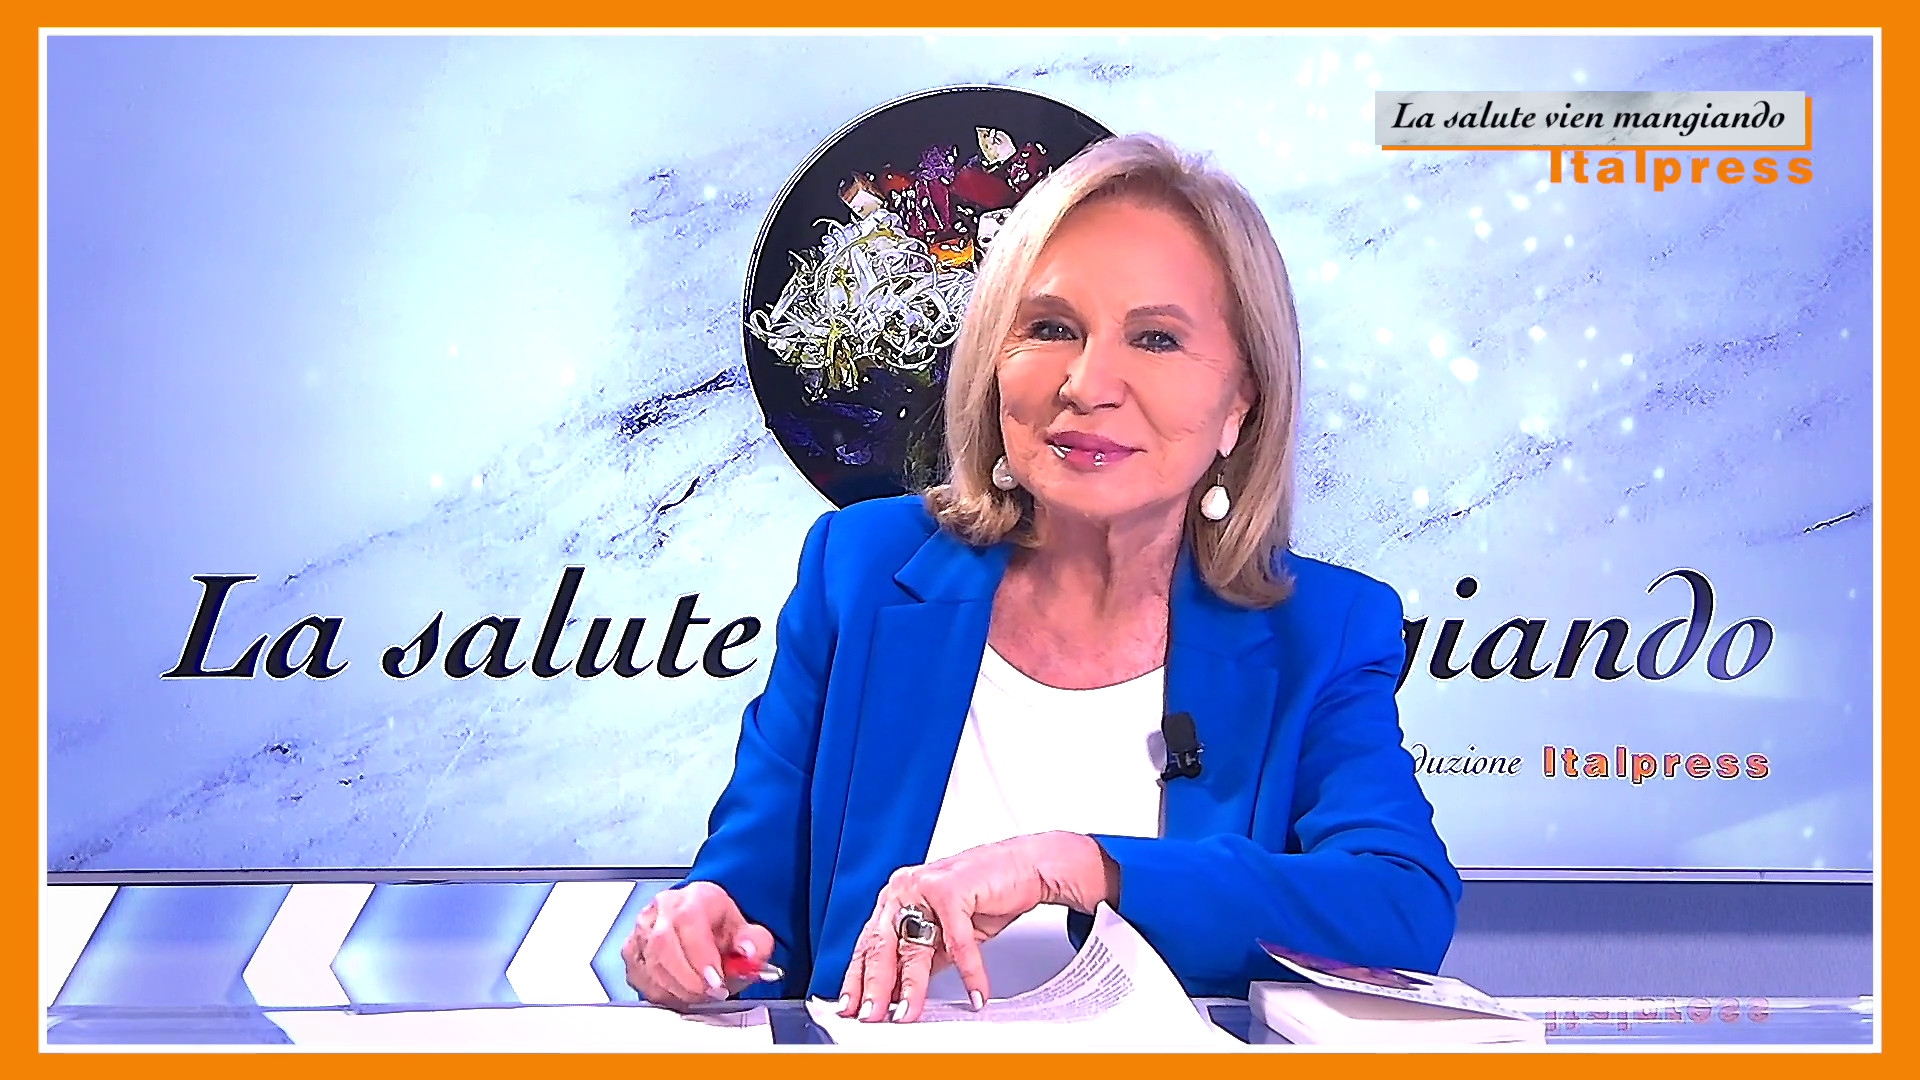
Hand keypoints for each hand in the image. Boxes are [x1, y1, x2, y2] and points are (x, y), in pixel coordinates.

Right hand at [622, 880, 775, 1008]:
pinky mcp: (631, 952)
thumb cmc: (720, 928)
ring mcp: (642, 930)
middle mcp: (662, 909)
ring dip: (678, 990)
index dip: (700, 956)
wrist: (703, 927)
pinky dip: (663, 994)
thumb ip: (755, 943)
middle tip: (712, 993)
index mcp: (694, 896)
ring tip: (701, 994)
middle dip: (689, 980)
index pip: (688, 920)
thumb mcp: (748, 932)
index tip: (716, 981)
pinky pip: (641, 980)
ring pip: (650, 967)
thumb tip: (749, 952)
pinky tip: (682, 993)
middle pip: (663, 946)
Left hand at [836, 831, 1117, 1023]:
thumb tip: (902, 992)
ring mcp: (925, 886)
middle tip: (871, 1016)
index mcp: (898, 896)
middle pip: (882, 945)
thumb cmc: (988, 892)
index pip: (869, 943)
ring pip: (913, 947)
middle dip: (875, 986)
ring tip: (909, 1013)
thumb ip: (924, 956)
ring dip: (912, 987)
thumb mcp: (946, 932)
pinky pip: (958, 942)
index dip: (858, 977)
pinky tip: (976, 992)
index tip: (852, 1005)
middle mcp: (906, 888)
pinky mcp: (951, 888)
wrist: (1027, 865)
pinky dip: (970, 972)